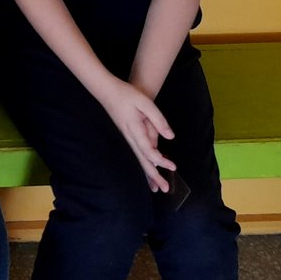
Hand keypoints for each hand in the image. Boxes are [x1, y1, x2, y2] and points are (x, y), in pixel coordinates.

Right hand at [100, 77, 174, 191]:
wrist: (107, 90)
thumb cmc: (126, 94)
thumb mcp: (145, 102)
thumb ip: (158, 119)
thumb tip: (170, 137)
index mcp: (134, 129)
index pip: (148, 151)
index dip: (161, 161)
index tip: (173, 167)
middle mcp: (129, 137)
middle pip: (142, 160)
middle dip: (153, 176)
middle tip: (164, 189)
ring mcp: (126, 137)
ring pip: (138, 159)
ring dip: (147, 174)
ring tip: (155, 187)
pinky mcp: (127, 135)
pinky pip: (136, 153)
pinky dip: (143, 164)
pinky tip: (148, 170)